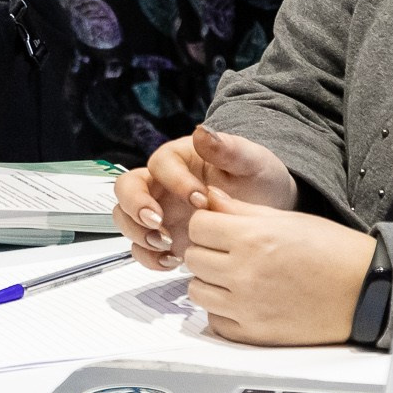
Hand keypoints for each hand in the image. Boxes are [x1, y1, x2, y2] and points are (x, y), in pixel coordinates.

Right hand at [114, 124, 295, 270]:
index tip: (201, 199)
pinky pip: (141, 248)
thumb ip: (228, 148)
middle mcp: (161, 185)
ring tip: (166, 244)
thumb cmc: (256, 178)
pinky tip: (172, 261)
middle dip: (136, 205)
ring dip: (138, 232)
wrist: (267, 209)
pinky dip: (149, 257)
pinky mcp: (163, 239)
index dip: (175, 181)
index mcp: (178, 160)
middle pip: (126, 188)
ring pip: (125, 218)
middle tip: (158, 222)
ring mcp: (159, 213)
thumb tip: (201, 132)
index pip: (159, 164)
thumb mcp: (251, 161)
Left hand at [178, 184, 376, 345]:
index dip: (207, 225)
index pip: (197, 227)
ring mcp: (247, 306)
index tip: (219, 230)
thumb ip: (242, 210)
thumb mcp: (288, 219)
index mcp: (252, 238)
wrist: (365, 290)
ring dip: (210, 282)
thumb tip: (210, 198)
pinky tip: (242, 301)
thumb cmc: (333, 251)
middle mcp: (244, 273)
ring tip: (235, 277)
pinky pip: (215, 321)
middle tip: (228, 253)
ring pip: (197, 291)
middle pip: (193, 258)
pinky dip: (222, 311)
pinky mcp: (254, 333)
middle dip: (207, 252)